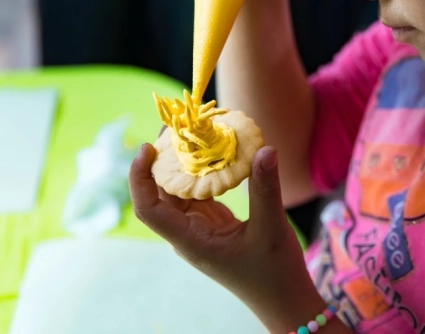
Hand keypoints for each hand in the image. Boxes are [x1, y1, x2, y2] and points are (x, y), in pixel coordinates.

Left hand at [129, 143, 330, 332]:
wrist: (284, 298)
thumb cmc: (274, 272)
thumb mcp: (271, 229)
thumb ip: (265, 189)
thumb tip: (265, 149)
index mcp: (190, 241)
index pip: (148, 209)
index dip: (140, 178)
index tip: (148, 148)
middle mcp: (188, 233)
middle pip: (159, 193)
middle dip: (163, 160)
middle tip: (176, 126)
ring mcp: (199, 228)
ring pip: (179, 190)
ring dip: (183, 163)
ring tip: (192, 132)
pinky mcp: (212, 223)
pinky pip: (199, 192)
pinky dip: (203, 171)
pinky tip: (213, 152)